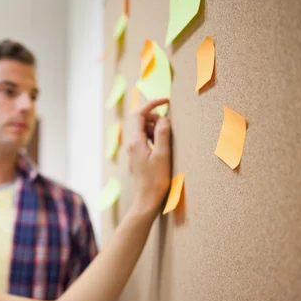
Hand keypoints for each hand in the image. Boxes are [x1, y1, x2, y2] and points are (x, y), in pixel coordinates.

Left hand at [126, 98, 171, 213]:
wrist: (147, 199)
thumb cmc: (156, 179)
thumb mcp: (163, 154)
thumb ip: (163, 134)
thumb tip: (163, 118)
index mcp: (135, 141)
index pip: (139, 113)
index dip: (152, 104)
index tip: (166, 100)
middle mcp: (131, 144)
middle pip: (140, 120)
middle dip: (155, 117)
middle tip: (169, 125)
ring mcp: (134, 151)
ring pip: (143, 130)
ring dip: (155, 127)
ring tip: (167, 138)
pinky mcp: (138, 157)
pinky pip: (144, 139)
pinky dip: (154, 137)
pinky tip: (163, 146)